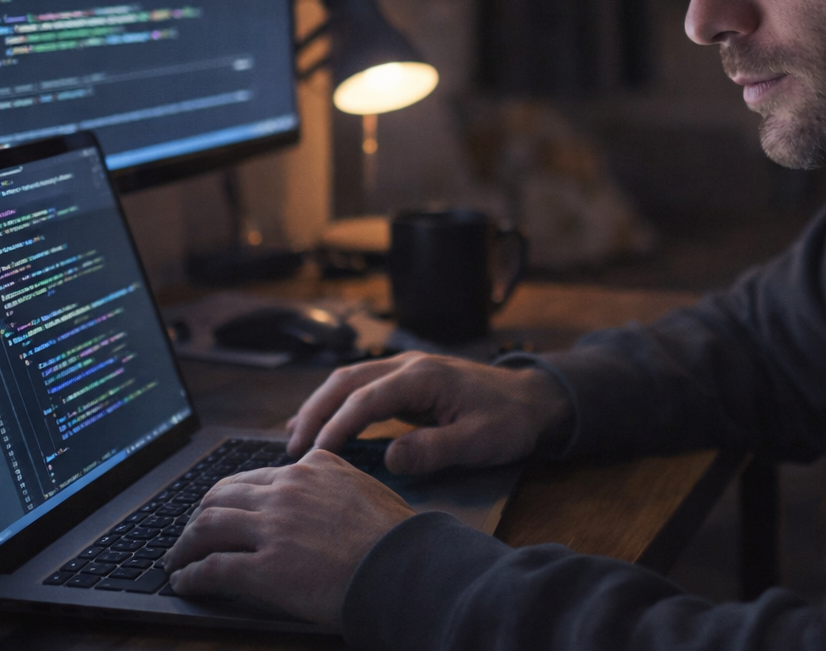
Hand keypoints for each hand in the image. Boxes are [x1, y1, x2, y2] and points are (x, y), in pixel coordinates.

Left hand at [162, 450, 412, 625]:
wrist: (402, 566)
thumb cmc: (395, 537)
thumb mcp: (365, 489)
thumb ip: (334, 485)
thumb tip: (322, 498)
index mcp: (312, 467)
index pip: (254, 476)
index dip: (231, 496)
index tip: (222, 509)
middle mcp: (286, 490)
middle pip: (221, 495)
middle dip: (199, 515)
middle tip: (191, 533)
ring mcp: (272, 527)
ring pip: (207, 526)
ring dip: (185, 544)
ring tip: (177, 559)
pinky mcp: (263, 567)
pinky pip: (211, 568)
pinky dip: (191, 575)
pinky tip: (184, 582)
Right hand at [285, 352, 571, 474]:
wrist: (533, 399)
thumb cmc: (509, 421)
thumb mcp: (480, 442)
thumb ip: (435, 450)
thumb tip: (389, 459)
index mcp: (424, 377)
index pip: (366, 399)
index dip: (337, 426)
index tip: (315, 456)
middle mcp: (408, 365)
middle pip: (347, 382)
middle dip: (315, 413)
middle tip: (292, 450)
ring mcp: (406, 369)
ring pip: (349, 380)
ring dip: (319, 406)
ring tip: (294, 439)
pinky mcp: (406, 380)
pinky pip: (361, 387)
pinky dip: (335, 403)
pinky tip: (316, 423)